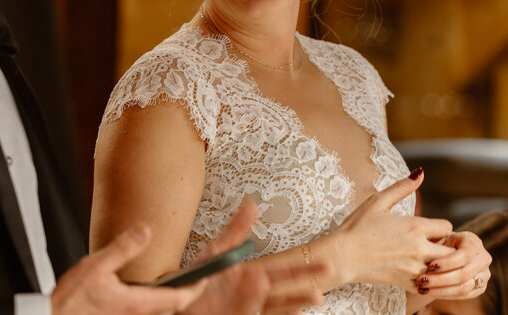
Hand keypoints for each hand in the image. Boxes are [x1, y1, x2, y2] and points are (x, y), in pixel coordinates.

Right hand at [51, 224, 204, 314]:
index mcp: (137, 303)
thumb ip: (123, 248)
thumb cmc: (72, 300)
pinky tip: (149, 290)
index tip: (208, 277)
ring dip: (171, 298)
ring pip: (159, 310)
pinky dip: (155, 302)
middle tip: (198, 277)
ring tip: (179, 282)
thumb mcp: (96, 266)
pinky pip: (145, 312)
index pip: (179, 298)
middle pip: (173, 306)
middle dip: (186, 293)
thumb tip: (145, 231)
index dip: (197, 288)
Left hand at [182, 202, 330, 314]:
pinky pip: (264, 314)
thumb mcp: (215, 253)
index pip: (280, 269)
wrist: (178, 303)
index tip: (323, 260)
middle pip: (285, 288)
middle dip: (307, 282)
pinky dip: (280, 312)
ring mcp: (248, 307)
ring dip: (296, 299)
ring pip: (278, 304)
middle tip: (329, 272)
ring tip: (316, 295)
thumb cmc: (196, 279)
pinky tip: (294, 310)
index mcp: (250, 274)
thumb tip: (252, 204)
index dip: (301, 267)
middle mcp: (253, 293)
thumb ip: (234, 232)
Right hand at [330, 169, 455, 288]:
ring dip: (440, 265)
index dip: (440, 227)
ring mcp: (414, 267)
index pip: (447, 227)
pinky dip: (429, 280)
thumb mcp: (378, 201)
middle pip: (451, 251)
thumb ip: (402, 187)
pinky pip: (430, 287)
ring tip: (427, 260)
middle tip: (433, 245)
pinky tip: (417, 273)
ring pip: (444, 270)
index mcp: (415, 226)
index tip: (430, 229)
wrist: (343, 256)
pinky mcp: (407, 282)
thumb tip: (421, 172)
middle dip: (446, 247)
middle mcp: (420, 248)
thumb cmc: (358, 226)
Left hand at [412, 230, 491, 299]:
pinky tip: (429, 292)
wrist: (443, 255)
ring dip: (441, 289)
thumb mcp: (437, 237)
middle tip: (422, 280)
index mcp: (474, 242)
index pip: (465, 254)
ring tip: (423, 288)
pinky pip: (463, 295)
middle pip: (465, 273)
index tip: (430, 266)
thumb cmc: (437, 243)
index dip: (448, 262)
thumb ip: (436, 239)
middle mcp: (483, 258)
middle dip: (441, 279)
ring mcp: (484, 274)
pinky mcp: (479, 288)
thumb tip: (429, 244)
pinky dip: (445, 295)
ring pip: (464, 287)